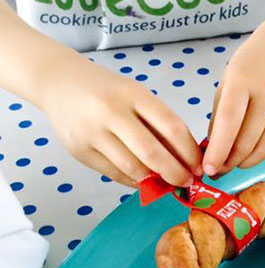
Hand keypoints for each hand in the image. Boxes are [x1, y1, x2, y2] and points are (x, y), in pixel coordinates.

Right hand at [41, 54, 201, 186]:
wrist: (60, 84)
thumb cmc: (108, 92)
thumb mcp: (136, 96)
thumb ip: (157, 124)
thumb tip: (186, 160)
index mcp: (133, 94)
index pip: (171, 126)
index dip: (190, 151)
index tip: (200, 166)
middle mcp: (111, 112)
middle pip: (152, 152)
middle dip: (175, 173)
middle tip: (187, 182)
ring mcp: (93, 133)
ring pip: (133, 168)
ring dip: (155, 181)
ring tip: (168, 184)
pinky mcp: (80, 151)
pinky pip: (115, 174)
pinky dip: (134, 181)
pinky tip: (145, 181)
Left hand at [203, 25, 264, 176]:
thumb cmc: (251, 66)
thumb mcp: (227, 84)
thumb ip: (219, 119)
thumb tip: (213, 154)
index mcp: (243, 81)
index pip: (229, 123)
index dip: (218, 151)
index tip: (209, 169)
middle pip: (247, 142)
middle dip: (230, 162)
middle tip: (220, 169)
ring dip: (247, 162)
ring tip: (236, 161)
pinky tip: (257, 151)